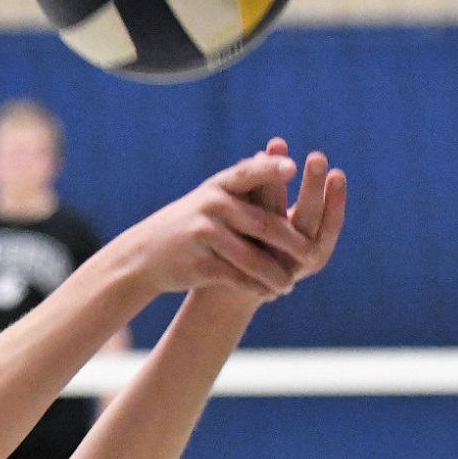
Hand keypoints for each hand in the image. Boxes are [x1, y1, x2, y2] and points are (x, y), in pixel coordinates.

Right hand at [122, 149, 345, 304]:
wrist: (144, 254)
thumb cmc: (189, 223)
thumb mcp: (209, 198)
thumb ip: (243, 187)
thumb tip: (285, 165)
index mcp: (218, 187)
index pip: (249, 174)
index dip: (270, 170)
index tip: (294, 167)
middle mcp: (211, 207)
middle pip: (262, 224)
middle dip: (292, 242)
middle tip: (312, 255)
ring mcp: (204, 236)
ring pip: (252, 258)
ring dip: (275, 274)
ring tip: (290, 285)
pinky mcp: (199, 264)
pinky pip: (237, 278)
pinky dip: (256, 288)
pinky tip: (269, 294)